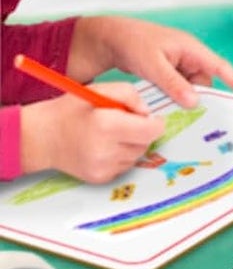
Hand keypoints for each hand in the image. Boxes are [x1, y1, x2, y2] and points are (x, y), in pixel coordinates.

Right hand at [20, 89, 164, 182]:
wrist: (41, 137)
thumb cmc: (70, 111)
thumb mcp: (98, 90)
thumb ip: (129, 95)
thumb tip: (148, 113)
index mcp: (106, 124)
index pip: (152, 130)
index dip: (154, 123)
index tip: (147, 118)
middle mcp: (106, 149)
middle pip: (146, 143)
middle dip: (140, 132)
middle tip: (121, 124)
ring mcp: (103, 167)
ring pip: (136, 156)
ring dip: (130, 145)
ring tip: (108, 135)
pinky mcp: (101, 177)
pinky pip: (124, 166)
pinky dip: (119, 156)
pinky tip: (102, 148)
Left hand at [70, 15, 232, 108]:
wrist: (109, 37)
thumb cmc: (131, 43)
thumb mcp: (151, 64)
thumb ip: (173, 84)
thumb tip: (195, 103)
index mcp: (191, 49)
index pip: (221, 68)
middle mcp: (189, 56)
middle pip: (204, 84)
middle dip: (197, 98)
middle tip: (184, 112)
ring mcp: (180, 64)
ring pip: (191, 89)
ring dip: (181, 98)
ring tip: (164, 103)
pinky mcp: (170, 72)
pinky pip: (180, 89)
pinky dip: (173, 97)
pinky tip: (161, 102)